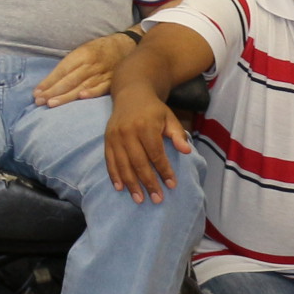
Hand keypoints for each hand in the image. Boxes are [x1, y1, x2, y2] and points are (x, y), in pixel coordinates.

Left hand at [35, 32, 138, 105]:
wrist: (127, 45)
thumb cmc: (100, 49)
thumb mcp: (84, 50)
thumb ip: (71, 64)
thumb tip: (50, 81)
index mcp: (82, 54)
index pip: (62, 70)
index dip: (49, 81)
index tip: (36, 92)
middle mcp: (91, 64)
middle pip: (69, 79)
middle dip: (53, 91)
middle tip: (39, 101)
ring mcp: (102, 73)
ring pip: (81, 86)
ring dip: (66, 96)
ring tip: (51, 104)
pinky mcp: (113, 81)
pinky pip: (102, 88)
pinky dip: (92, 92)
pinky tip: (81, 98)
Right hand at [104, 86, 193, 201]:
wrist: (130, 93)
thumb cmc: (154, 110)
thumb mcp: (169, 118)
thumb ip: (177, 134)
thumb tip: (186, 151)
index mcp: (145, 126)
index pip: (155, 153)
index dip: (163, 170)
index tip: (172, 185)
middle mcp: (128, 132)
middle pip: (138, 162)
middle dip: (148, 182)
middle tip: (157, 199)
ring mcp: (115, 137)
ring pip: (123, 164)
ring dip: (131, 184)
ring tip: (139, 199)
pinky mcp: (107, 140)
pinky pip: (110, 161)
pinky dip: (114, 175)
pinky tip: (120, 188)